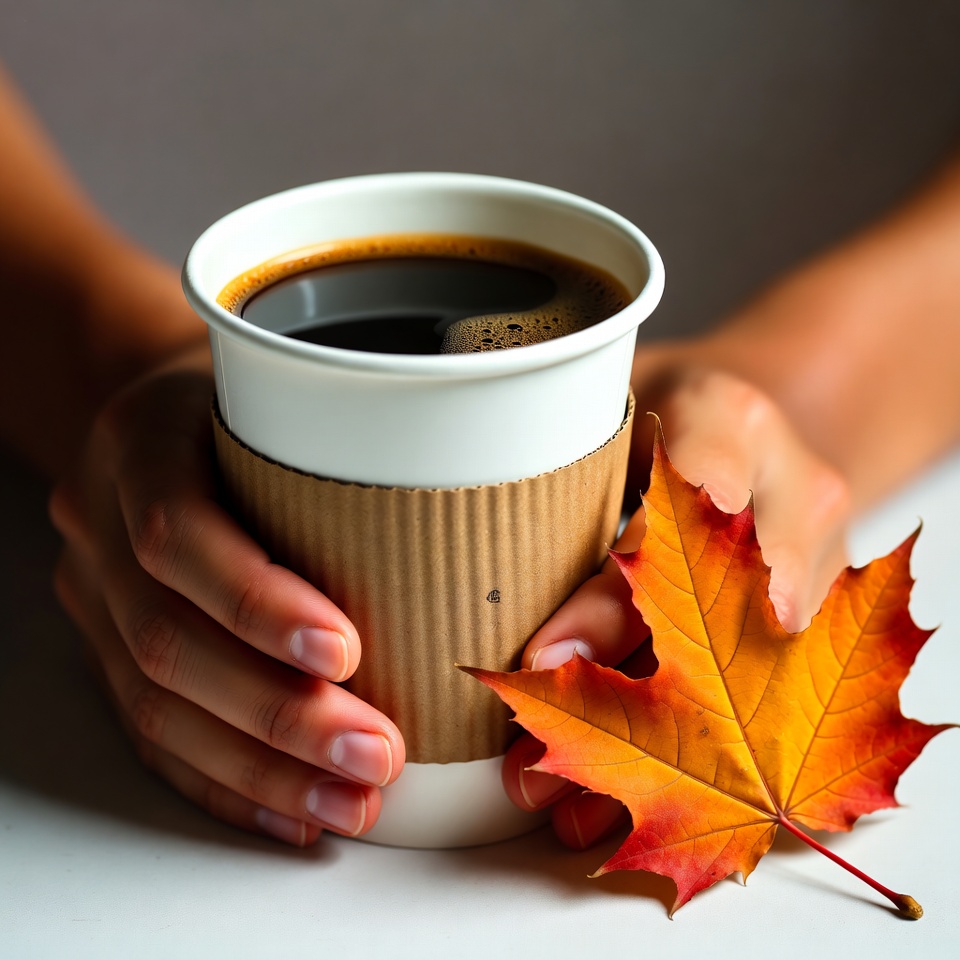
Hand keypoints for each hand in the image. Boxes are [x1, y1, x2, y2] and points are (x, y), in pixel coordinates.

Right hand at [49, 347, 404, 844]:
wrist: (158, 417)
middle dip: (279, 715)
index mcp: (142, 446)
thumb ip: (352, 440)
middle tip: (377, 754)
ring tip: (351, 800)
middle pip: (170, 642)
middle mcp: (101, 527)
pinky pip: (151, 734)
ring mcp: (95, 597)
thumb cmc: (250, 400)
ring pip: (158, 708)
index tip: (347, 651)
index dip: (255, 602)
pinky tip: (290, 809)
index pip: (178, 533)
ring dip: (262, 769)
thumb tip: (493, 512)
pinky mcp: (106, 650)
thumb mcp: (287, 388)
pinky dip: (226, 782)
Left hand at [501, 361, 850, 848]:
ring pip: (748, 684)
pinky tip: (633, 799)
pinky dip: (698, 760)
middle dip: (628, 713)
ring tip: (565, 811)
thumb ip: (554, 440)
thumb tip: (438, 502)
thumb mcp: (612, 391)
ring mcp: (824, 564)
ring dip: (659, 761)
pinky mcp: (830, 620)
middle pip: (718, 622)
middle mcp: (792, 494)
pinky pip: (769, 698)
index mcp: (727, 420)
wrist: (773, 415)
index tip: (542, 663)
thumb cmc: (667, 403)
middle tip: (528, 771)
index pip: (673, 520)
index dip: (609, 603)